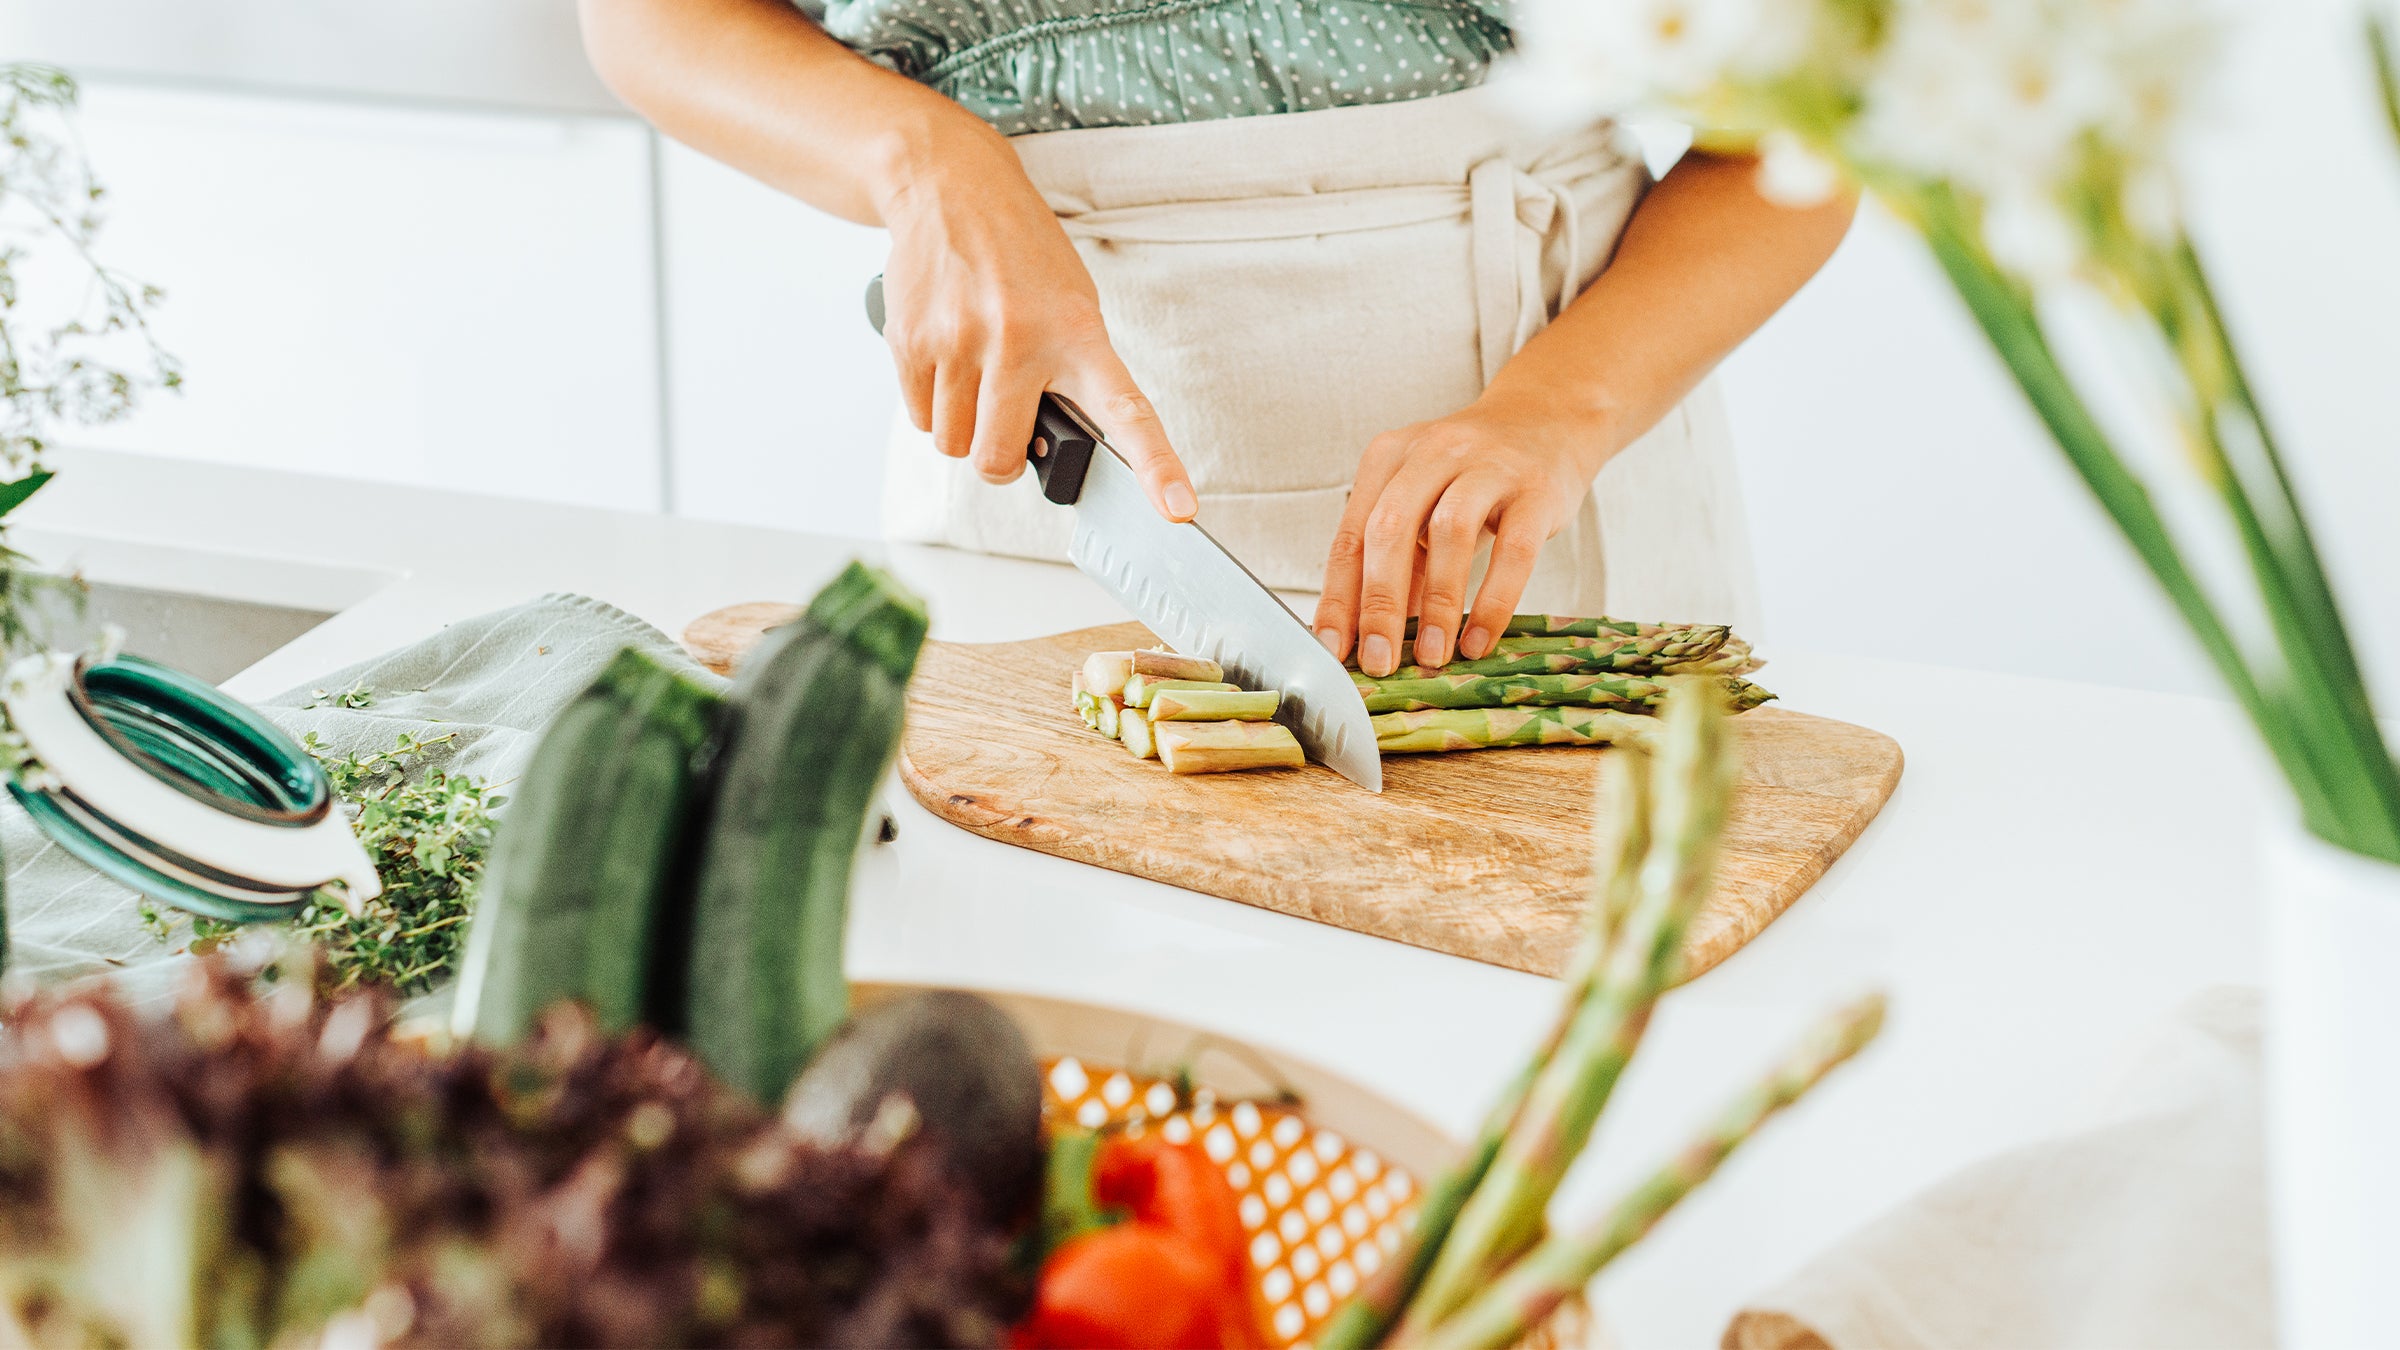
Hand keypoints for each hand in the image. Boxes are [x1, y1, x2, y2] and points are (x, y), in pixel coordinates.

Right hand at [877, 127, 1195, 520]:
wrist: (951, 188)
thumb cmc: (1020, 255)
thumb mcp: (1069, 302)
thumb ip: (1069, 373)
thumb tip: (1048, 447)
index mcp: (1078, 334)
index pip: (1127, 412)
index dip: (1156, 466)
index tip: (1177, 509)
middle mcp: (1020, 341)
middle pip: (998, 459)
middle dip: (1000, 460)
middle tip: (1006, 427)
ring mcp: (960, 342)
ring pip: (953, 445)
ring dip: (963, 428)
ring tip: (973, 375)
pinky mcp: (911, 341)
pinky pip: (919, 418)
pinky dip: (931, 406)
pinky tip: (945, 359)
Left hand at [1313, 390, 1607, 676]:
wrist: (1547, 420)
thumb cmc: (1472, 475)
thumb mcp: (1422, 503)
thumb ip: (1396, 559)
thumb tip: (1364, 635)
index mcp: (1388, 457)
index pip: (1351, 535)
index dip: (1338, 598)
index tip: (1333, 649)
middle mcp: (1432, 453)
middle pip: (1390, 529)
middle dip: (1379, 603)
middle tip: (1379, 661)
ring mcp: (1486, 466)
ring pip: (1449, 534)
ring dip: (1438, 605)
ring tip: (1432, 656)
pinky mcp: (1535, 490)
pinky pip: (1513, 551)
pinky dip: (1493, 602)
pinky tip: (1478, 640)